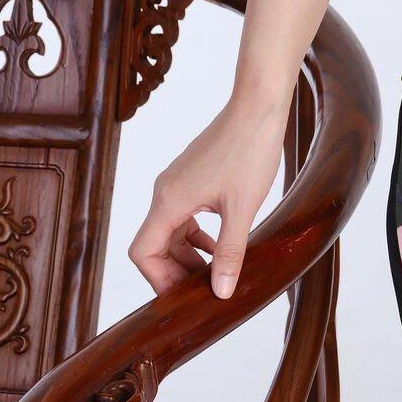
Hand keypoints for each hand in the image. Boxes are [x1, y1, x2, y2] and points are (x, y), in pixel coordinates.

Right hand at [127, 92, 290, 301]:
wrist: (258, 105)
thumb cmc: (250, 150)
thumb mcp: (243, 209)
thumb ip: (230, 253)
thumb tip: (220, 292)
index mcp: (169, 200)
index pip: (143, 252)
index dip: (159, 280)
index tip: (185, 296)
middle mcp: (166, 191)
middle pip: (154, 245)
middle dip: (176, 271)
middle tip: (205, 290)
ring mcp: (178, 183)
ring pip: (170, 231)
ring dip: (188, 255)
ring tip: (217, 272)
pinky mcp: (192, 177)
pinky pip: (184, 216)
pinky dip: (197, 236)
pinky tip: (222, 246)